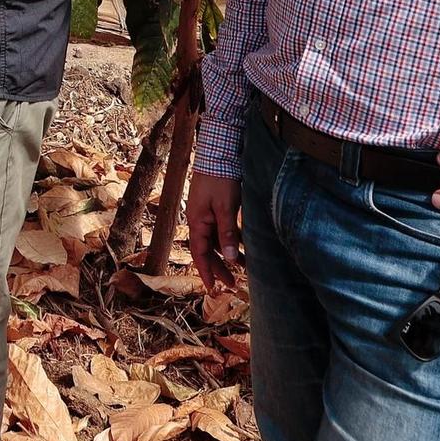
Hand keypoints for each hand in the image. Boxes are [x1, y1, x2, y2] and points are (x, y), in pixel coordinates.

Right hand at [185, 172, 243, 290]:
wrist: (219, 152)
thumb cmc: (220, 178)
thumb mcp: (225, 208)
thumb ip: (227, 233)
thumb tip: (228, 258)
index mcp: (196, 221)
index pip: (199, 253)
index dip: (206, 271)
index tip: (213, 288)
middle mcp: (199, 219)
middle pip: (207, 249)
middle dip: (219, 267)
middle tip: (232, 283)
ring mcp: (207, 212)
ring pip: (216, 240)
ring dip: (227, 253)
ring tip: (243, 266)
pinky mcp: (216, 206)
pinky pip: (222, 229)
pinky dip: (230, 239)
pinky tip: (242, 245)